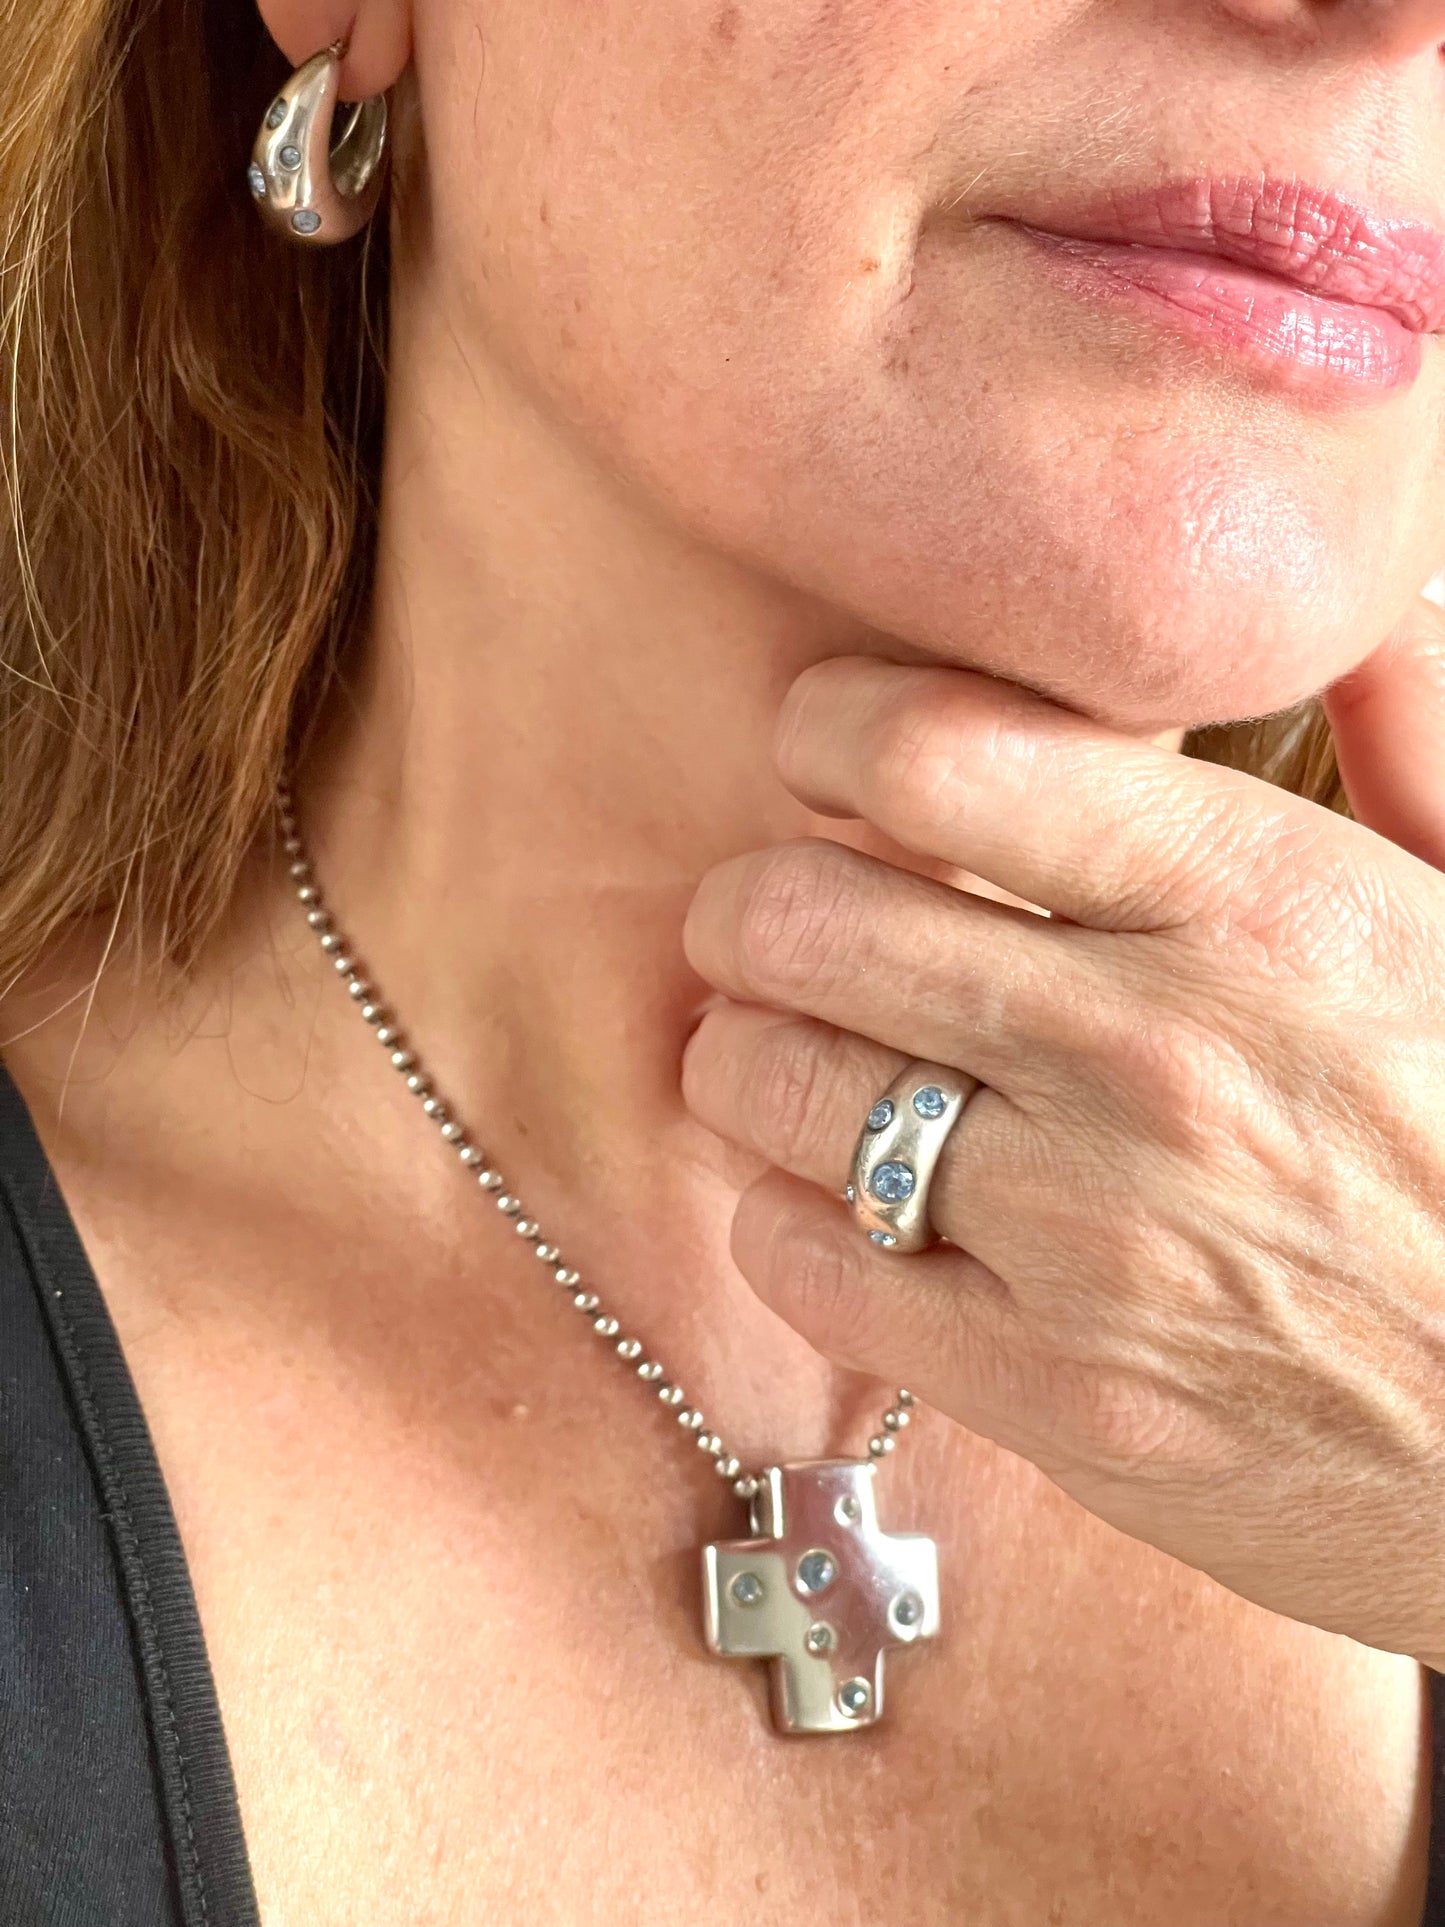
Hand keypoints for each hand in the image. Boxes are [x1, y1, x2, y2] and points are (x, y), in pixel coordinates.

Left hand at [680, 595, 1444, 1669]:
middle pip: (810, 920)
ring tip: (777, 1045)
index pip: (942, 755)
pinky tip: (823, 1195)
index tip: (824, 747)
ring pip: (779, 1087)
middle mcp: (1154, 1056)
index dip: (836, 728)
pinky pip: (808, 1265)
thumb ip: (1381, 743)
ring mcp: (1094, 1239)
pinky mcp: (1056, 1393)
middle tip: (764, 915)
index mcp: (1264, 903)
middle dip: (751, 905)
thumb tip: (1273, 623)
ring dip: (745, 1051)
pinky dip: (782, 1213)